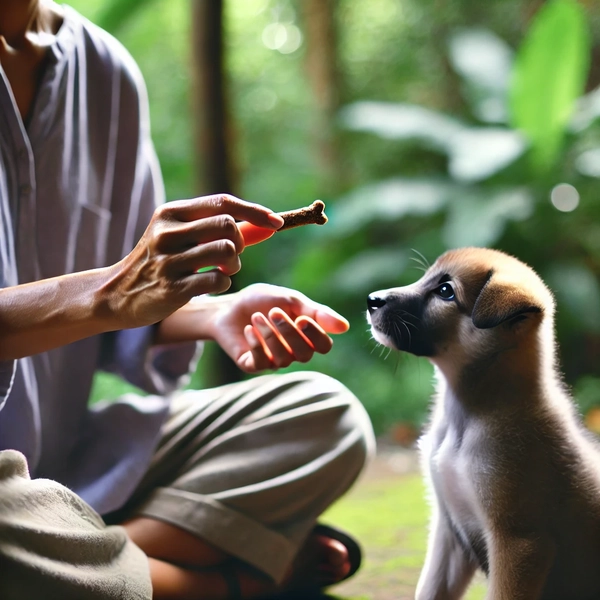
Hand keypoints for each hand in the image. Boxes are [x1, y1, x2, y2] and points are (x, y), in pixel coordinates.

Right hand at [102, 195, 282, 329]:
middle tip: (232, 255)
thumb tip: (265, 225)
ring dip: (234, 265)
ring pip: (225, 252)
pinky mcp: (171, 288)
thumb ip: (221, 230)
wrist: (118, 294)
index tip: (277, 223)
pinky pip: (217, 281)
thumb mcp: (182, 237)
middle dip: (240, 243)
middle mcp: (167, 232)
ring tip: (223, 271)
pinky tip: (210, 284)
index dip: (255, 212)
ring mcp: (168, 261)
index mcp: (171, 213)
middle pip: (227, 226)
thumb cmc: (160, 262)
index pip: (223, 203)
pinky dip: (222, 283)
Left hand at [204, 283, 348, 372]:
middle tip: (274, 312)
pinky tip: (249, 329)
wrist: (227, 306)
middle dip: (290, 333)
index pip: (323, 346)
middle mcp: (293, 351)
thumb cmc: (261, 301)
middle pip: (305, 354)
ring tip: (257, 317)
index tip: (302, 318)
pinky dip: (256, 344)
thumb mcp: (289, 299)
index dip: (316, 335)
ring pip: (284, 358)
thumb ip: (315, 312)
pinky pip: (262, 362)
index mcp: (306, 335)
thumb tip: (345, 327)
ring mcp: (274, 360)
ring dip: (270, 336)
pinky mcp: (253, 365)